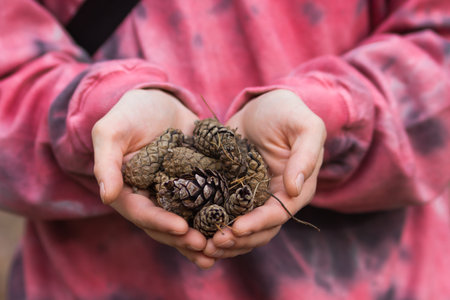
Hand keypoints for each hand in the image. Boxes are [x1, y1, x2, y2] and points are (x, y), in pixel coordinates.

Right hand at [92, 89, 214, 268]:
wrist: (160, 101)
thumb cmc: (131, 113)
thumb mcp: (112, 131)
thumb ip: (107, 162)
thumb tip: (106, 196)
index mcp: (128, 191)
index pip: (142, 212)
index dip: (160, 223)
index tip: (181, 229)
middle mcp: (151, 197)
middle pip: (165, 225)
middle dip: (184, 238)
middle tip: (204, 247)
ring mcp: (175, 193)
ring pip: (186, 221)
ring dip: (201, 238)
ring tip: (219, 249)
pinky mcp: (196, 185)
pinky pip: (205, 205)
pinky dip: (215, 218)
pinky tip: (233, 229)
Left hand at [204, 89, 325, 258]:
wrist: (261, 105)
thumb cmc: (286, 112)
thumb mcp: (305, 126)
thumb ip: (306, 154)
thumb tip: (295, 188)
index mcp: (296, 188)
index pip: (279, 214)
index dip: (258, 224)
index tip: (236, 229)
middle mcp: (275, 198)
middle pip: (259, 230)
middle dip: (238, 240)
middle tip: (212, 244)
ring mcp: (252, 197)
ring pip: (241, 228)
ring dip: (224, 240)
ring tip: (201, 244)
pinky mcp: (232, 191)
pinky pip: (224, 213)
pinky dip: (212, 225)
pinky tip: (193, 230)